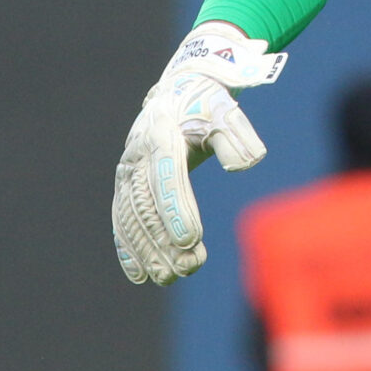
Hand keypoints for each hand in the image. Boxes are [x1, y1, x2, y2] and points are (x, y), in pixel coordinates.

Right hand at [112, 24, 283, 283]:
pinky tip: (140, 274)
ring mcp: (128, 170)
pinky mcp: (126, 184)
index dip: (176, 209)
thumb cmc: (207, 104)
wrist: (179, 92)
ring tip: (170, 278)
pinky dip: (129, 246)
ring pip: (134, 216)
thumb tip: (247, 163)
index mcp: (162, 131)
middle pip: (148, 202)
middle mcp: (138, 152)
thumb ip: (236, 134)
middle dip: (165, 239)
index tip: (190, 240)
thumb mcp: (225, 109)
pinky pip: (123, 218)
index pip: (167, 175)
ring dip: (149, 250)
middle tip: (189, 269)